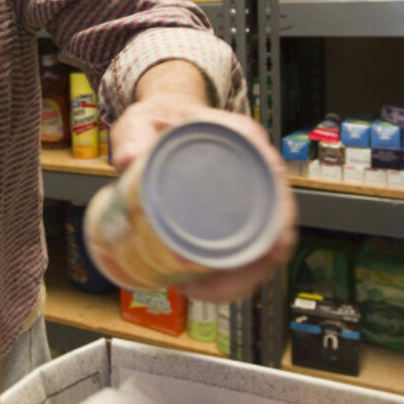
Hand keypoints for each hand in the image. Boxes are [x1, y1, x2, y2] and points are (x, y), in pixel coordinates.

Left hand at [110, 91, 297, 304]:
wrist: (166, 112)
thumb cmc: (160, 114)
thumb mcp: (142, 117)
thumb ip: (132, 135)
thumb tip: (125, 162)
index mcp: (244, 140)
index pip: (275, 183)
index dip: (278, 223)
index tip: (266, 253)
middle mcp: (255, 168)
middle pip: (274, 227)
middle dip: (250, 269)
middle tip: (204, 286)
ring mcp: (248, 193)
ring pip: (262, 245)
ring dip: (240, 278)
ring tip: (198, 291)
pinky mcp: (237, 211)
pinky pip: (248, 247)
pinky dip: (234, 273)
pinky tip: (207, 286)